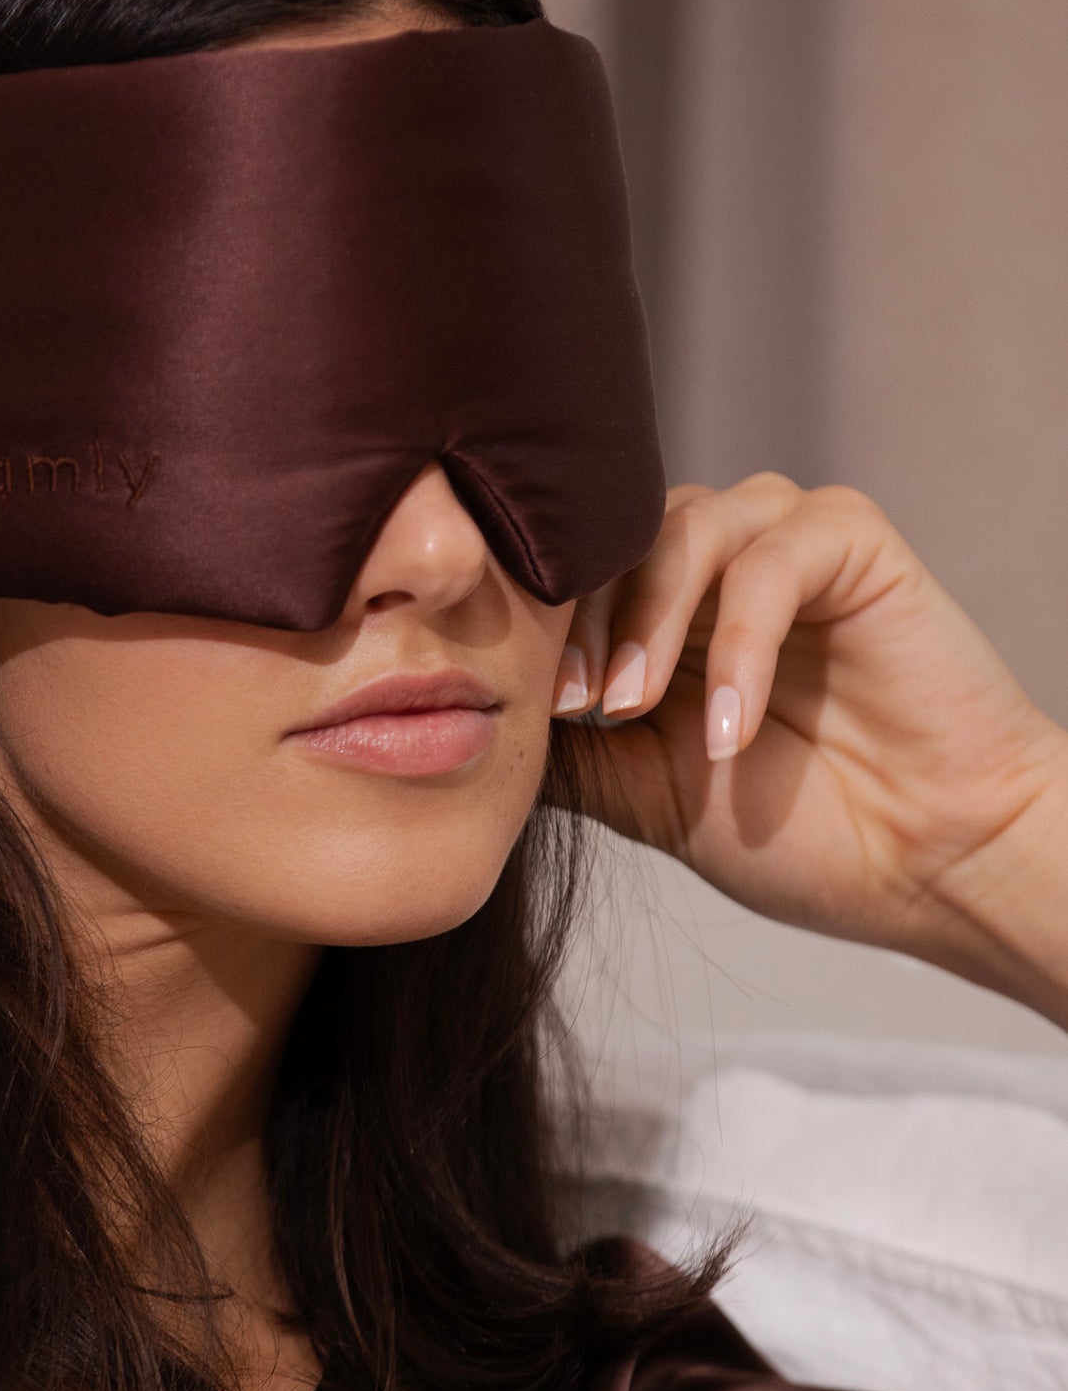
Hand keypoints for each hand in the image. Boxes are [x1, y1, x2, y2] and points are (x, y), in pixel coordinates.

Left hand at [555, 474, 1067, 1022]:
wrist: (928, 865)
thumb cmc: (797, 833)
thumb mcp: (643, 792)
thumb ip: (565, 744)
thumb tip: (461, 720)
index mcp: (656, 608)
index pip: (564, 570)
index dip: (530, 625)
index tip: (517, 705)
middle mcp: (713, 558)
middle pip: (609, 533)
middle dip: (575, 617)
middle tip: (568, 703)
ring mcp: (782, 540)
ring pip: (680, 525)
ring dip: (645, 619)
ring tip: (634, 707)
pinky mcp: (852, 539)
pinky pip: (771, 558)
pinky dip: (737, 641)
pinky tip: (730, 729)